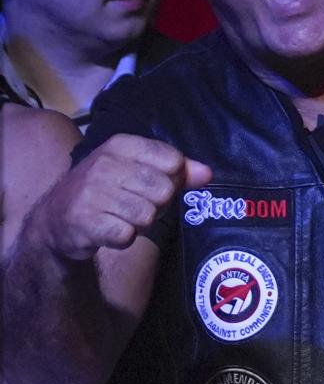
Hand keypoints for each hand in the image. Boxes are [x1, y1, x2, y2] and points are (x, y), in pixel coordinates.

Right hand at [29, 135, 209, 260]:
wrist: (56, 218)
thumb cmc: (107, 189)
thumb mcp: (139, 169)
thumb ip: (178, 170)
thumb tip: (207, 174)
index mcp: (121, 144)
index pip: (173, 161)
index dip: (171, 178)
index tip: (150, 182)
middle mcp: (104, 164)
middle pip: (164, 190)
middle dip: (157, 204)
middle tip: (133, 204)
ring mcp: (91, 193)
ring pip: (148, 215)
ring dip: (139, 223)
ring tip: (119, 216)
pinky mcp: (85, 223)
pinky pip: (127, 236)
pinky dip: (123, 238)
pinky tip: (108, 230)